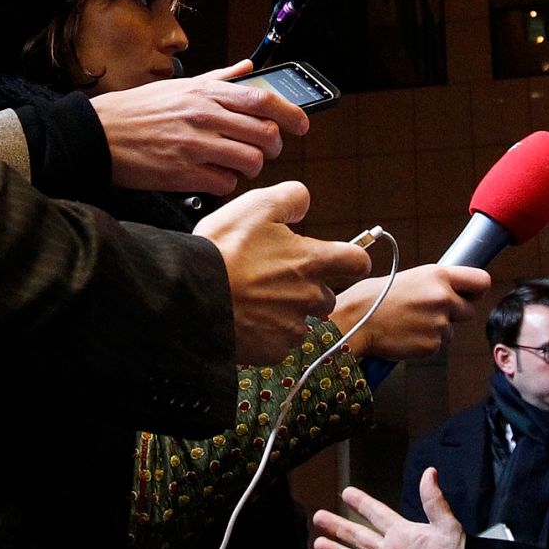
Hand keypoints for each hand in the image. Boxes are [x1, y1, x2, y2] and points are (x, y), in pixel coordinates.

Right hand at [94, 60, 307, 196]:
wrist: (98, 134)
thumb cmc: (138, 111)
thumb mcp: (180, 86)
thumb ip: (219, 78)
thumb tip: (248, 67)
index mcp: (206, 92)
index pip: (264, 99)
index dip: (291, 113)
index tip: (303, 123)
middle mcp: (205, 116)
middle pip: (265, 133)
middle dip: (273, 146)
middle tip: (265, 150)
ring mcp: (196, 146)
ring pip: (251, 161)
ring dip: (251, 167)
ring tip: (237, 164)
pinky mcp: (184, 173)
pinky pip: (226, 183)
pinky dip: (226, 182)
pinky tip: (214, 175)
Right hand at [194, 181, 368, 367]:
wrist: (190, 296)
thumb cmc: (222, 249)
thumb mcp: (256, 205)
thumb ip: (291, 198)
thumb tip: (305, 202)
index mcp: (311, 261)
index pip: (358, 262)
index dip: (351, 258)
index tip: (342, 258)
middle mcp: (310, 297)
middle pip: (327, 294)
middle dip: (309, 288)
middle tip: (276, 279)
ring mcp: (292, 327)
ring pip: (303, 320)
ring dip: (288, 312)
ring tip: (256, 301)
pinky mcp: (273, 350)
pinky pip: (280, 343)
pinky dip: (268, 334)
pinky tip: (246, 320)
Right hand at [313, 472, 464, 548]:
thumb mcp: (448, 528)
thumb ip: (434, 502)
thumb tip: (430, 471)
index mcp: (405, 533)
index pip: (378, 514)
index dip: (362, 504)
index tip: (346, 492)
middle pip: (359, 536)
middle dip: (339, 526)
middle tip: (318, 516)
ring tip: (318, 544)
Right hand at [331, 264, 490, 359]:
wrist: (354, 322)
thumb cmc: (374, 297)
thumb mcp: (408, 277)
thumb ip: (434, 284)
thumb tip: (451, 290)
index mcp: (438, 276)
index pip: (481, 281)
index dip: (475, 290)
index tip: (468, 294)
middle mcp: (443, 298)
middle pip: (470, 310)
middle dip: (455, 313)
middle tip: (429, 313)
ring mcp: (439, 324)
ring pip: (450, 330)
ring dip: (436, 329)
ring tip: (408, 323)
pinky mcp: (432, 346)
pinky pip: (436, 345)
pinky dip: (424, 342)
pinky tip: (404, 335)